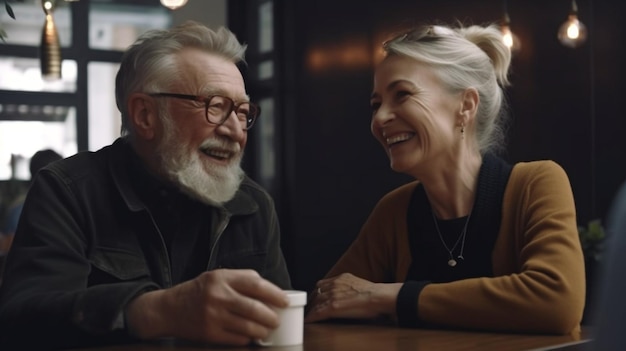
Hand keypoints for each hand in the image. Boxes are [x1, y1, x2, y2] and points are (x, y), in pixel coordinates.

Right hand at [126, 269, 288, 344]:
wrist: (169, 308)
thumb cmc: (199, 291)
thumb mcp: (217, 276)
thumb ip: (241, 279)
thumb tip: (270, 290)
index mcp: (222, 278)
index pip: (256, 284)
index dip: (274, 294)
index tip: (285, 301)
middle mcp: (218, 296)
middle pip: (255, 308)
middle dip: (271, 317)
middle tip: (276, 320)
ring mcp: (213, 316)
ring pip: (248, 327)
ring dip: (262, 331)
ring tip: (266, 330)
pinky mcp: (209, 333)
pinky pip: (237, 339)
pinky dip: (247, 339)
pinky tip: (249, 336)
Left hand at [304, 273, 401, 322]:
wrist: (378, 296)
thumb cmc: (374, 293)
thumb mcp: (358, 283)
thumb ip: (349, 286)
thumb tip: (348, 292)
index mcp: (341, 278)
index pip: (322, 284)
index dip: (318, 292)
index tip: (316, 297)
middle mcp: (334, 284)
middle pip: (317, 293)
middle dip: (313, 301)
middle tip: (311, 307)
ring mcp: (332, 295)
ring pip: (315, 302)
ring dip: (311, 309)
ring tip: (308, 315)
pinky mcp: (332, 307)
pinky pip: (317, 312)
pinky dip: (311, 317)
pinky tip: (309, 321)